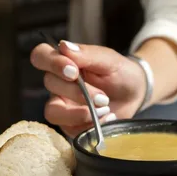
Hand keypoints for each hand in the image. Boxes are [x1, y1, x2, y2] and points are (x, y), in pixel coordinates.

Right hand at [30, 41, 145, 136]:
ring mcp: (64, 106)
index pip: (41, 56)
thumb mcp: (110, 61)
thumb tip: (64, 46)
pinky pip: (71, 130)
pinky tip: (108, 118)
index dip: (52, 63)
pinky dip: (90, 126)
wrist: (135, 95)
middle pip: (50, 84)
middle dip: (78, 92)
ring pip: (53, 112)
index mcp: (64, 62)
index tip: (73, 71)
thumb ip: (88, 54)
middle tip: (104, 98)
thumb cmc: (121, 73)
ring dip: (79, 114)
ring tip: (104, 111)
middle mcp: (59, 84)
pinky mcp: (73, 125)